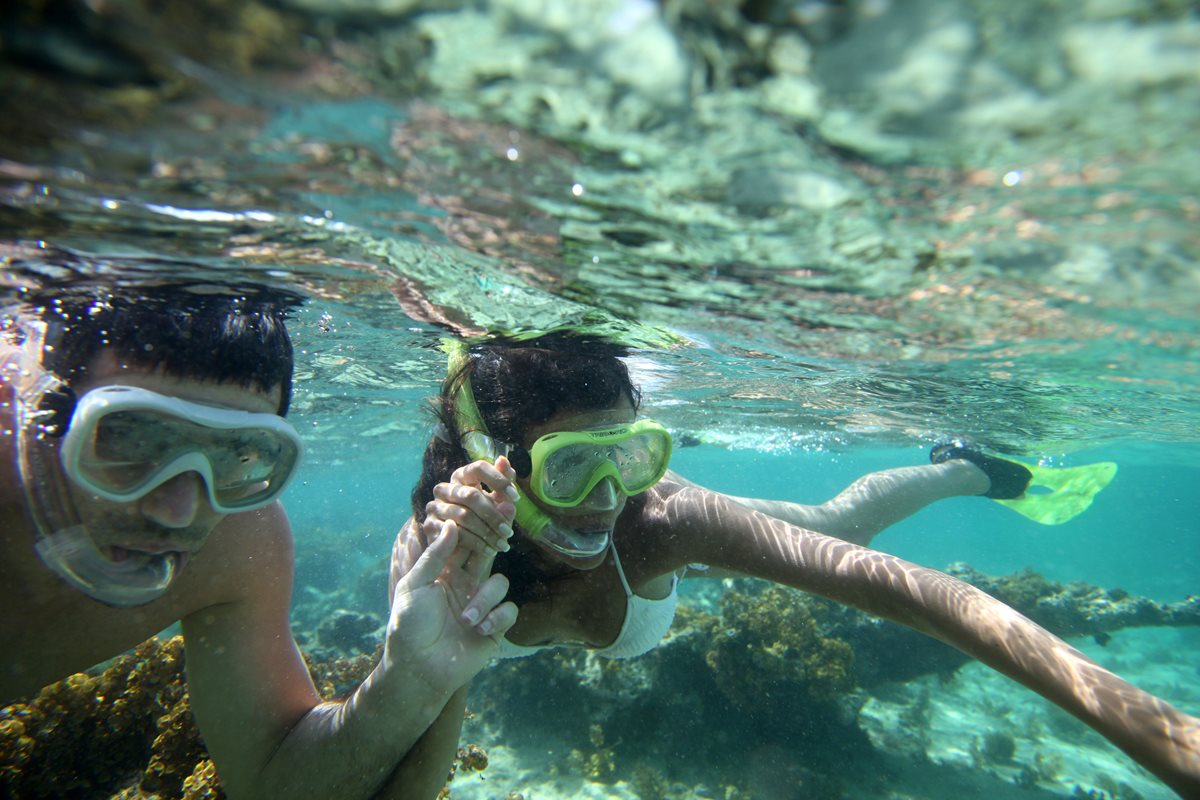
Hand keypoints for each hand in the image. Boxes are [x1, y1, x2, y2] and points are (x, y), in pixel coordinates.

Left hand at [383, 520, 516, 695]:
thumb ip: (433, 556)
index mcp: (446, 573)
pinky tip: (480, 630)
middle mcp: (466, 585)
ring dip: (484, 599)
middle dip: (497, 541)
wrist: (418, 668)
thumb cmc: (409, 626)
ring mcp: (482, 605)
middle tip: (505, 528)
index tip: (484, 508)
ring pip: (500, 583)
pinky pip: (509, 610)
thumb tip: (450, 524)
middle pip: (488, 555)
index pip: (464, 544)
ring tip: (466, 620)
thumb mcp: (413, 586)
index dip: (474, 528)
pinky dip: (496, 617)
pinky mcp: (495, 627)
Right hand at [423, 456, 517, 554]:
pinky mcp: (430, 525)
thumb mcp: (497, 503)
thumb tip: (504, 461)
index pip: (478, 468)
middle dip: (494, 515)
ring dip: (487, 532)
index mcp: (462, 476)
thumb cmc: (483, 521)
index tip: (516, 497)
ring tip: (503, 544)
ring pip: (464, 516)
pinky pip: (455, 533)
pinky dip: (476, 543)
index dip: (498, 480)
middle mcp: (445, 488)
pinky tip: (490, 550)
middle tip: (509, 531)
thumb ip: (502, 484)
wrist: (463, 550)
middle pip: (471, 495)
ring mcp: (435, 506)